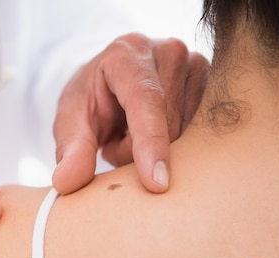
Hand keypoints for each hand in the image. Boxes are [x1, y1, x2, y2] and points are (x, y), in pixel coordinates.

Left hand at [52, 33, 209, 194]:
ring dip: (154, 149)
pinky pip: (200, 134)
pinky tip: (156, 131)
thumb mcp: (70, 123)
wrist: (111, 82)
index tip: (157, 184)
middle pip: (166, 126)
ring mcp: (197, 65)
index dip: (151, 144)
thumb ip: (70, 152)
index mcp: (127, 54)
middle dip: (135, 151)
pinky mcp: (214, 85)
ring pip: (185, 134)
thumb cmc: (90, 101)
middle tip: (113, 142)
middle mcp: (168, 51)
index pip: (146, 101)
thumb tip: (64, 183)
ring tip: (133, 133)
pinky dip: (174, 144)